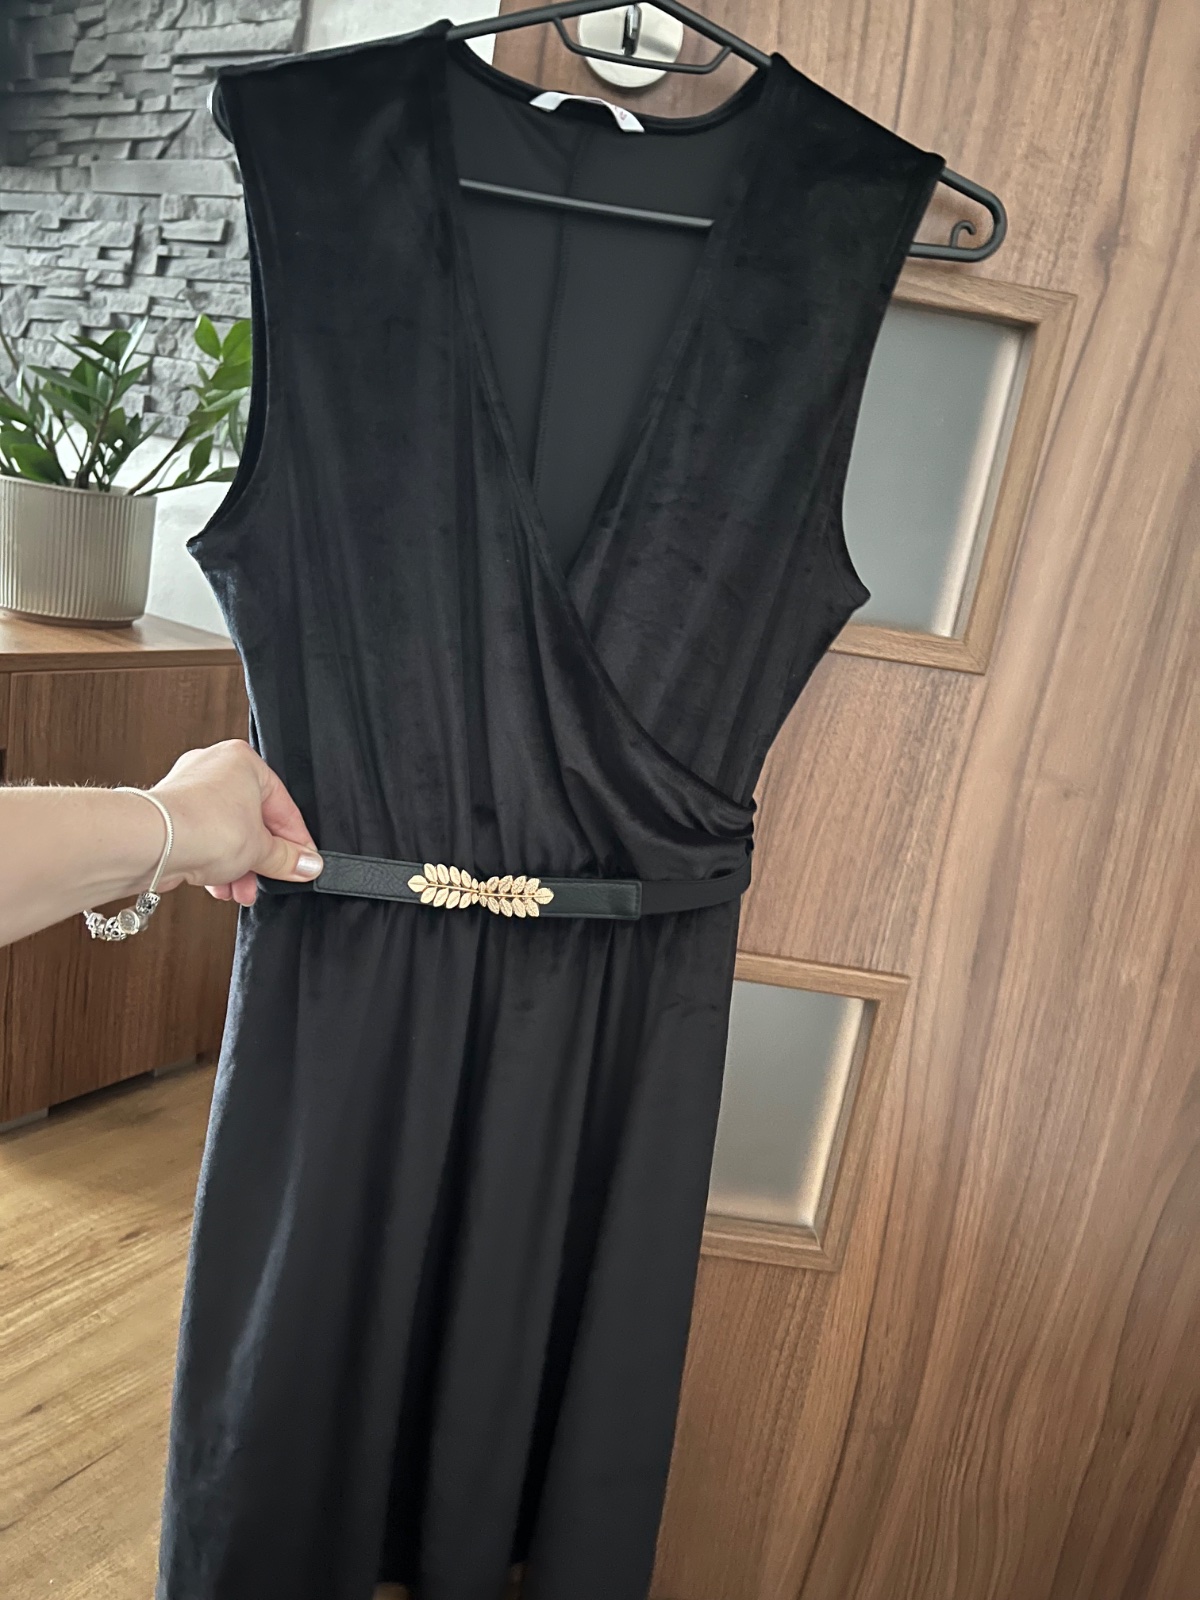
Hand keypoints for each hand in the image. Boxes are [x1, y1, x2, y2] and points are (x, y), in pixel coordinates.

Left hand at [149, 739, 321, 906]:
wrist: (153, 843)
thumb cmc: (205, 827)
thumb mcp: (262, 849)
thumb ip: (288, 858)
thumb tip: (307, 864)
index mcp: (243, 761)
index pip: (282, 804)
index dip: (295, 840)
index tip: (303, 863)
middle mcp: (214, 769)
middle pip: (252, 821)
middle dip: (261, 859)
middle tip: (274, 878)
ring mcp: (188, 792)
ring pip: (225, 834)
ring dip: (237, 867)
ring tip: (242, 890)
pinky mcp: (169, 816)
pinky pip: (202, 841)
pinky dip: (213, 864)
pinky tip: (220, 886)